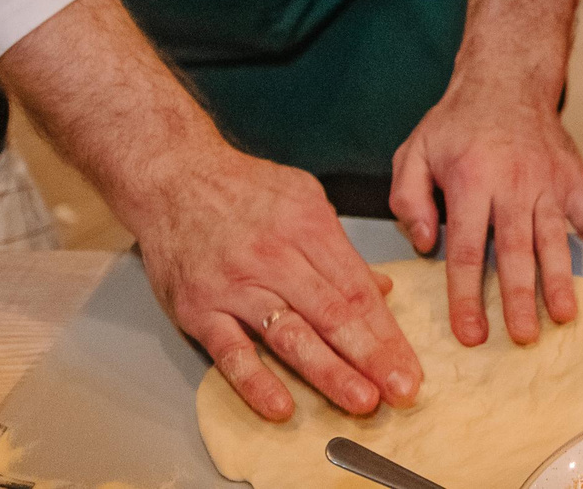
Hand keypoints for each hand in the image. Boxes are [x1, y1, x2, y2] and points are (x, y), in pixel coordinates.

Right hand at [127, 141, 421, 422]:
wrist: (173, 176)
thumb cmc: (244, 189)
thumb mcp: (304, 198)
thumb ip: (340, 247)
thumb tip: (382, 288)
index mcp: (308, 229)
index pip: (356, 290)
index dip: (386, 332)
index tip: (408, 367)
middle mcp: (275, 258)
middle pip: (332, 314)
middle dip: (371, 357)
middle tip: (401, 392)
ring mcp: (235, 286)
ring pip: (289, 335)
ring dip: (328, 373)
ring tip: (361, 401)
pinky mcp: (198, 309)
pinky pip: (230, 351)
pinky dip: (255, 381)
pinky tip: (280, 406)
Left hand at [389, 70, 582, 348]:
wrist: (507, 78)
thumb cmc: (458, 123)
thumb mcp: (414, 152)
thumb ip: (408, 199)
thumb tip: (422, 244)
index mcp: (470, 182)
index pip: (465, 248)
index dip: (466, 295)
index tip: (470, 333)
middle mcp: (511, 185)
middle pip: (514, 250)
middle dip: (519, 297)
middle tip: (523, 337)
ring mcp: (547, 182)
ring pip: (553, 238)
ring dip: (559, 279)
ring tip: (563, 317)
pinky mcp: (572, 178)